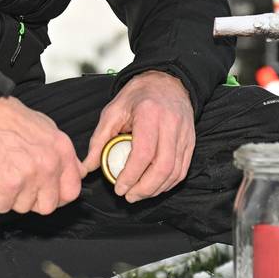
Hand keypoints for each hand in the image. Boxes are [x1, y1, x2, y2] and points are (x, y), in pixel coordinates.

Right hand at [0, 97, 84, 214]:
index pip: (72, 191)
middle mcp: (48, 166)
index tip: (49, 194)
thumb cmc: (10, 119)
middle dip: (34, 200)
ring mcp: (28, 177)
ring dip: (13, 196)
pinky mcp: (5, 187)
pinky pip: (2, 206)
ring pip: (23, 207)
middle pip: (48, 206)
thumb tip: (75, 172)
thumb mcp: (48, 129)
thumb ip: (64, 155)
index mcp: (61, 151)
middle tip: (22, 184)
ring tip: (5, 172)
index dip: (59, 196)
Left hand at [84, 71, 194, 202]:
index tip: (119, 187)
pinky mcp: (190, 141)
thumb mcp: (113, 110)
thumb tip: (88, 166)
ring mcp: (184, 134)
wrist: (166, 81)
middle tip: (128, 196)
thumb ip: (99, 139)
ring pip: (174, 172)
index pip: (143, 153)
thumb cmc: (138, 95)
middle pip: (162, 167)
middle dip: (144, 188)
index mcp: (149, 114)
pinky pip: (182, 169)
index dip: (131, 176)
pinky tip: (154, 187)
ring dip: (156, 189)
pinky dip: (168, 183)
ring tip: (139, 194)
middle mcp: (171, 124)